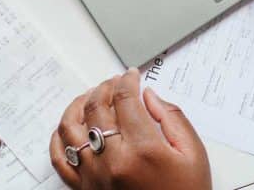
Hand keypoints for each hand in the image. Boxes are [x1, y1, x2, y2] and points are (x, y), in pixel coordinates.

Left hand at [50, 69, 210, 189]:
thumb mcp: (193, 154)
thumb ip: (172, 119)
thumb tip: (149, 96)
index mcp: (143, 150)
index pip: (125, 99)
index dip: (127, 81)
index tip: (131, 76)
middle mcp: (113, 161)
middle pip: (96, 108)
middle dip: (105, 87)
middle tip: (115, 83)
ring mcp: (94, 176)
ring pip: (71, 128)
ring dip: (78, 105)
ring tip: (90, 97)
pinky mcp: (84, 189)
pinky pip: (60, 159)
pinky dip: (59, 138)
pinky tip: (69, 128)